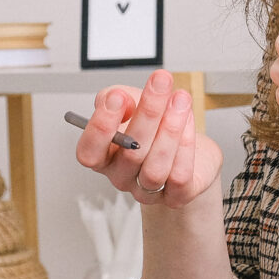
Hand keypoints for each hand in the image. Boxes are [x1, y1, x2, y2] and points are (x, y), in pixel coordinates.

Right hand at [72, 69, 222, 208]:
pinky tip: (188, 121)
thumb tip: (119, 97)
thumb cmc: (153, 126)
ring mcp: (148, 190)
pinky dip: (187, 145)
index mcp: (104, 157)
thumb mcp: (129, 103)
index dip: (100, 127)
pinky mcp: (176, 196)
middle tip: (161, 82)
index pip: (89, 152)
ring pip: (156, 167)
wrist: (188, 148)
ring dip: (170, 129)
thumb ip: (115, 96)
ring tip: (181, 99)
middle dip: (148, 112)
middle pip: (130, 153)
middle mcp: (123, 176)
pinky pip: (179, 176)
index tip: (116, 97)